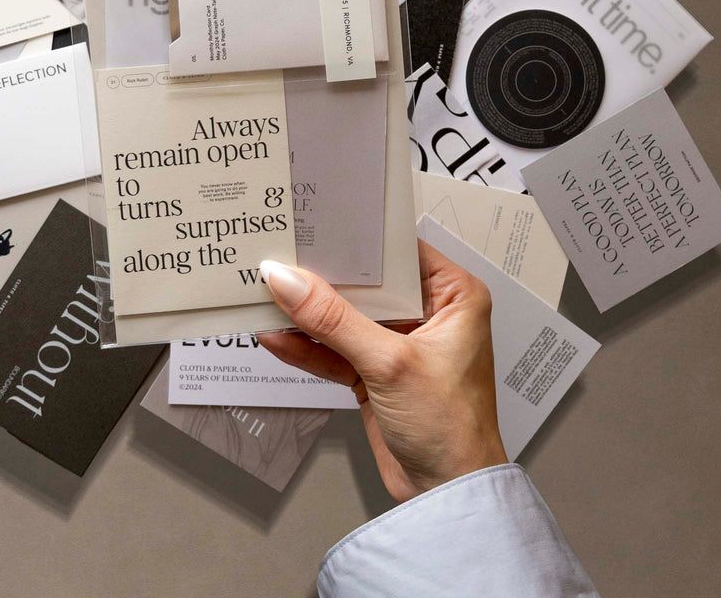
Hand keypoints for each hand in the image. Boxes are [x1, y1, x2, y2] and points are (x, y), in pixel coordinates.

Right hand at [257, 241, 507, 501]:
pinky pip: (334, 349)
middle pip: (366, 281)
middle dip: (324, 275)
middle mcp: (427, 313)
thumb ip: (334, 321)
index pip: (397, 250)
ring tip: (266, 294)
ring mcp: (397, 343)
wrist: (447, 498)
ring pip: (344, 315)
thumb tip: (289, 281)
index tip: (316, 222)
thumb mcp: (389, 364)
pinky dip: (306, 346)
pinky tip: (276, 335)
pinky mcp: (374, 371)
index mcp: (453, 296)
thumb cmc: (453, 429)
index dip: (357, 237)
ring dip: (308, 312)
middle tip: (281, 257)